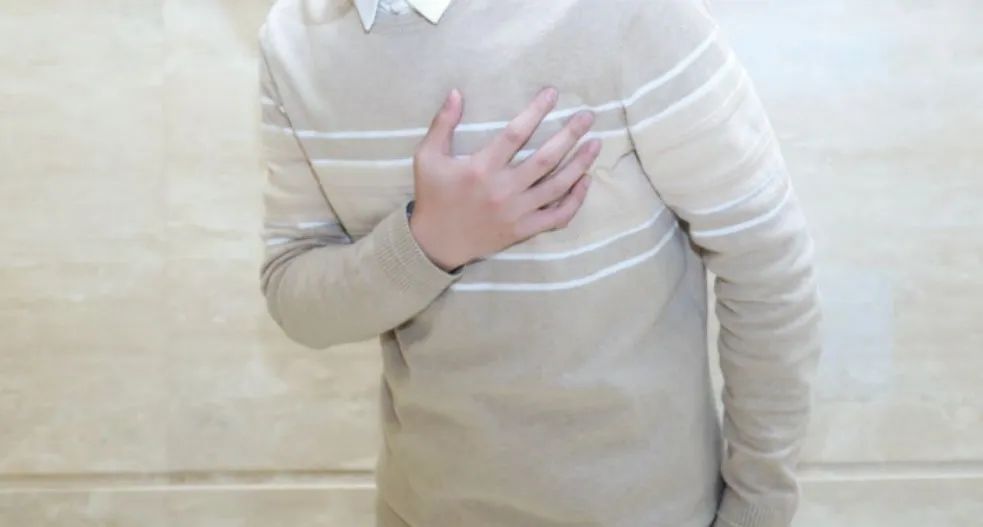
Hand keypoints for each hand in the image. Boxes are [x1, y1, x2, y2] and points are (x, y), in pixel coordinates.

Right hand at [409, 86, 599, 271]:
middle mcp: (503, 189)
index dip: (536, 111)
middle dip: (570, 134)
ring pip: (557, 186)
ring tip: (596, 144)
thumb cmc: (433, 196)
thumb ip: (443, 123)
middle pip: (546, 158)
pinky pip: (557, 216)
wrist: (435, 243)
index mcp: (481, 168)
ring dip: (580, 163)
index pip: (515, 133)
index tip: (552, 94)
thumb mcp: (427, 157)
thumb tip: (457, 92)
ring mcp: (516, 212)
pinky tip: (585, 181)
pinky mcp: (523, 230)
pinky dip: (575, 200)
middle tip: (588, 116)